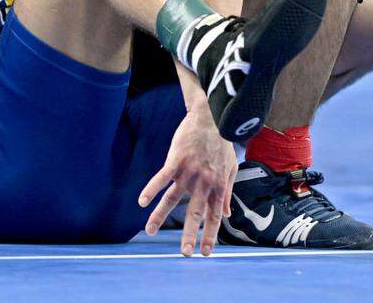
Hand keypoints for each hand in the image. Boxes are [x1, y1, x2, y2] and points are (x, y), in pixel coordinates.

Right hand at [138, 109, 236, 256]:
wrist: (212, 118)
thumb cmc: (221, 143)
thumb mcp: (231, 169)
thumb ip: (227, 192)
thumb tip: (227, 213)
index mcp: (217, 187)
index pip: (214, 217)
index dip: (210, 235)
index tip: (206, 252)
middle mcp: (203, 183)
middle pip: (194, 214)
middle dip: (190, 236)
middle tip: (185, 254)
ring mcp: (188, 173)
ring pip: (172, 199)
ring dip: (159, 216)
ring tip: (149, 231)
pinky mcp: (175, 162)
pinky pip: (161, 179)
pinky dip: (150, 190)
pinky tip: (141, 201)